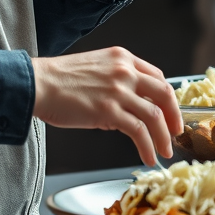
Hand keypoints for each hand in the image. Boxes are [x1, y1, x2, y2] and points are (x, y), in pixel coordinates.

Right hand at [32, 48, 183, 165]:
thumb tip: (129, 107)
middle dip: (174, 117)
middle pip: (164, 93)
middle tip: (176, 133)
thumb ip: (117, 81)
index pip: (157, 76)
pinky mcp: (109, 111)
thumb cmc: (60, 79)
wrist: (39, 84)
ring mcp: (118, 91)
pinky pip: (138, 132)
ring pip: (154, 115)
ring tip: (164, 152)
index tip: (170, 112)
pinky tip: (148, 157)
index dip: (167, 97)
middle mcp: (125, 71)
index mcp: (123, 57)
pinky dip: (147, 146)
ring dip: (164, 137)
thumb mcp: (96, 68)